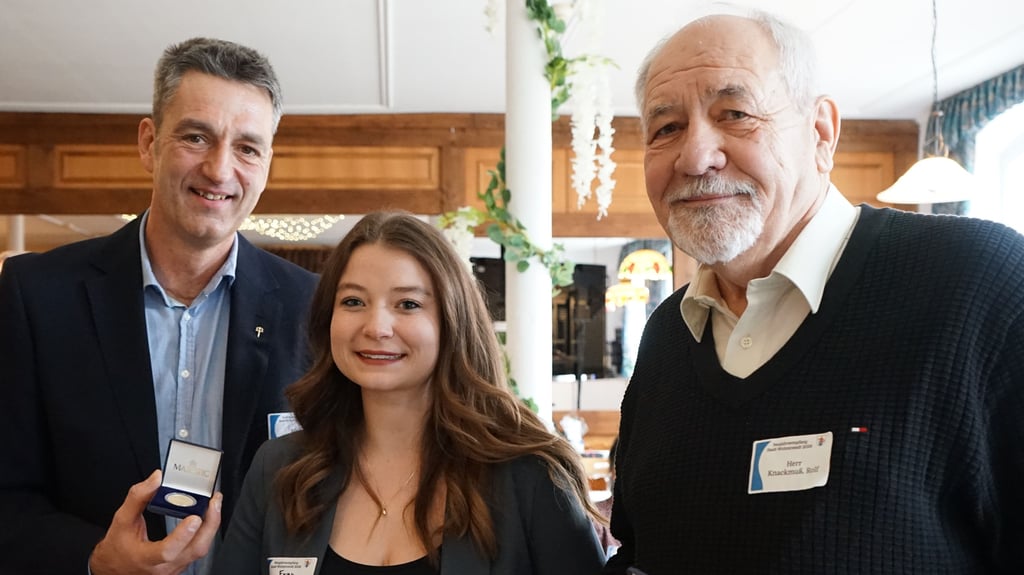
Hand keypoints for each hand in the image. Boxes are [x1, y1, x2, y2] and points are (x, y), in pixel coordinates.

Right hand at [89, 469, 221, 574]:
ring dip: (210, 526)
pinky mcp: (181, 564)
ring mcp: (176, 567)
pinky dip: (205, 532)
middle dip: (210, 524)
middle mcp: (164, 566)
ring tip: (214, 505)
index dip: (182, 535)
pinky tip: (207, 517)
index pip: (168, 551)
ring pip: (200, 549)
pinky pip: (198, 548)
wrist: (115, 569)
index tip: (193, 517)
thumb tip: (156, 478)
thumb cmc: (117, 548)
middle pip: (196, 549)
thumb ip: (137, 498)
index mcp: (146, 558)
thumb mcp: (121, 521)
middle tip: (214, 502)